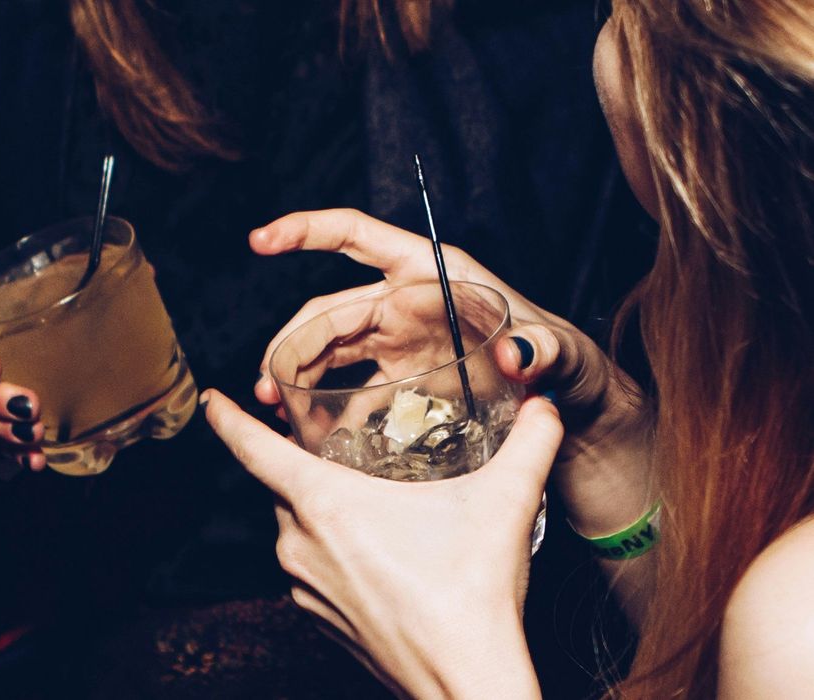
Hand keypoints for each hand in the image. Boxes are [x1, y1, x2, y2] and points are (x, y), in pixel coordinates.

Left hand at [203, 390, 559, 697]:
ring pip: (300, 529)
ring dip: (327, 514)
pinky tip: (380, 556)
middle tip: (349, 454)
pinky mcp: (317, 617)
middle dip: (309, 467)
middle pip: (286, 487)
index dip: (229, 420)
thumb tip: (546, 404)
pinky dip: (334, 553)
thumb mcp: (504, 503)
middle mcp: (299, 542)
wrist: (464, 682)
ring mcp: (303, 585)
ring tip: (376, 509)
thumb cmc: (471, 593)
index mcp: (324, 503)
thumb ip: (530, 443)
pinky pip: (312, 567)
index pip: (254, 450)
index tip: (211, 400)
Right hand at [249, 209, 648, 474]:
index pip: (357, 237)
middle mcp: (408, 302)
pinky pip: (350, 390)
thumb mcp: (565, 354)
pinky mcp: (402, 381)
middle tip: (269, 387)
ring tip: (275, 410)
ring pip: (329, 349)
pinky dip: (325, 409)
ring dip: (296, 375)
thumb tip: (517, 351)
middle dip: (291, 341)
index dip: (307, 231)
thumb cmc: (574, 367)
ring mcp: (401, 342)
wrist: (574, 413)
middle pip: (330, 309)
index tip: (261, 240)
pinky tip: (310, 437)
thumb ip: (544, 350)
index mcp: (433, 274)